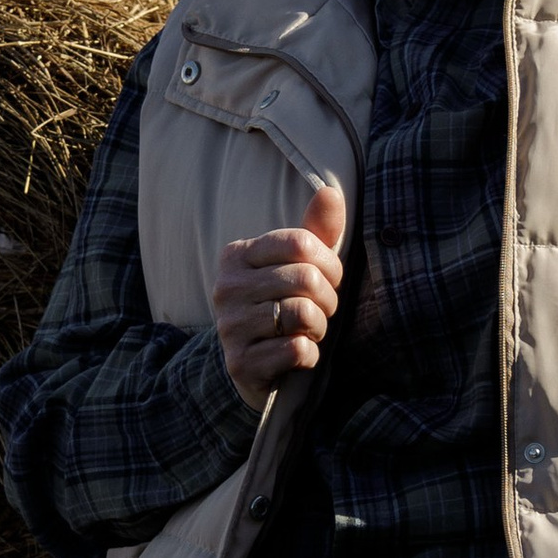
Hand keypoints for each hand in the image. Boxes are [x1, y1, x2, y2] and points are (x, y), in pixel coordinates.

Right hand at [212, 181, 346, 410]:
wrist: (254, 366)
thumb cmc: (283, 305)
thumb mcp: (298, 265)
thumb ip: (316, 231)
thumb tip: (331, 191)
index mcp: (237, 255)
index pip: (301, 244)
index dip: (330, 264)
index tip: (328, 280)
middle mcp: (226, 287)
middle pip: (306, 278)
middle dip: (329, 299)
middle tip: (322, 310)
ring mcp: (229, 326)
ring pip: (303, 314)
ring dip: (320, 328)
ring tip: (309, 331)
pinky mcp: (240, 363)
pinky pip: (297, 350)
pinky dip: (310, 355)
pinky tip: (298, 354)